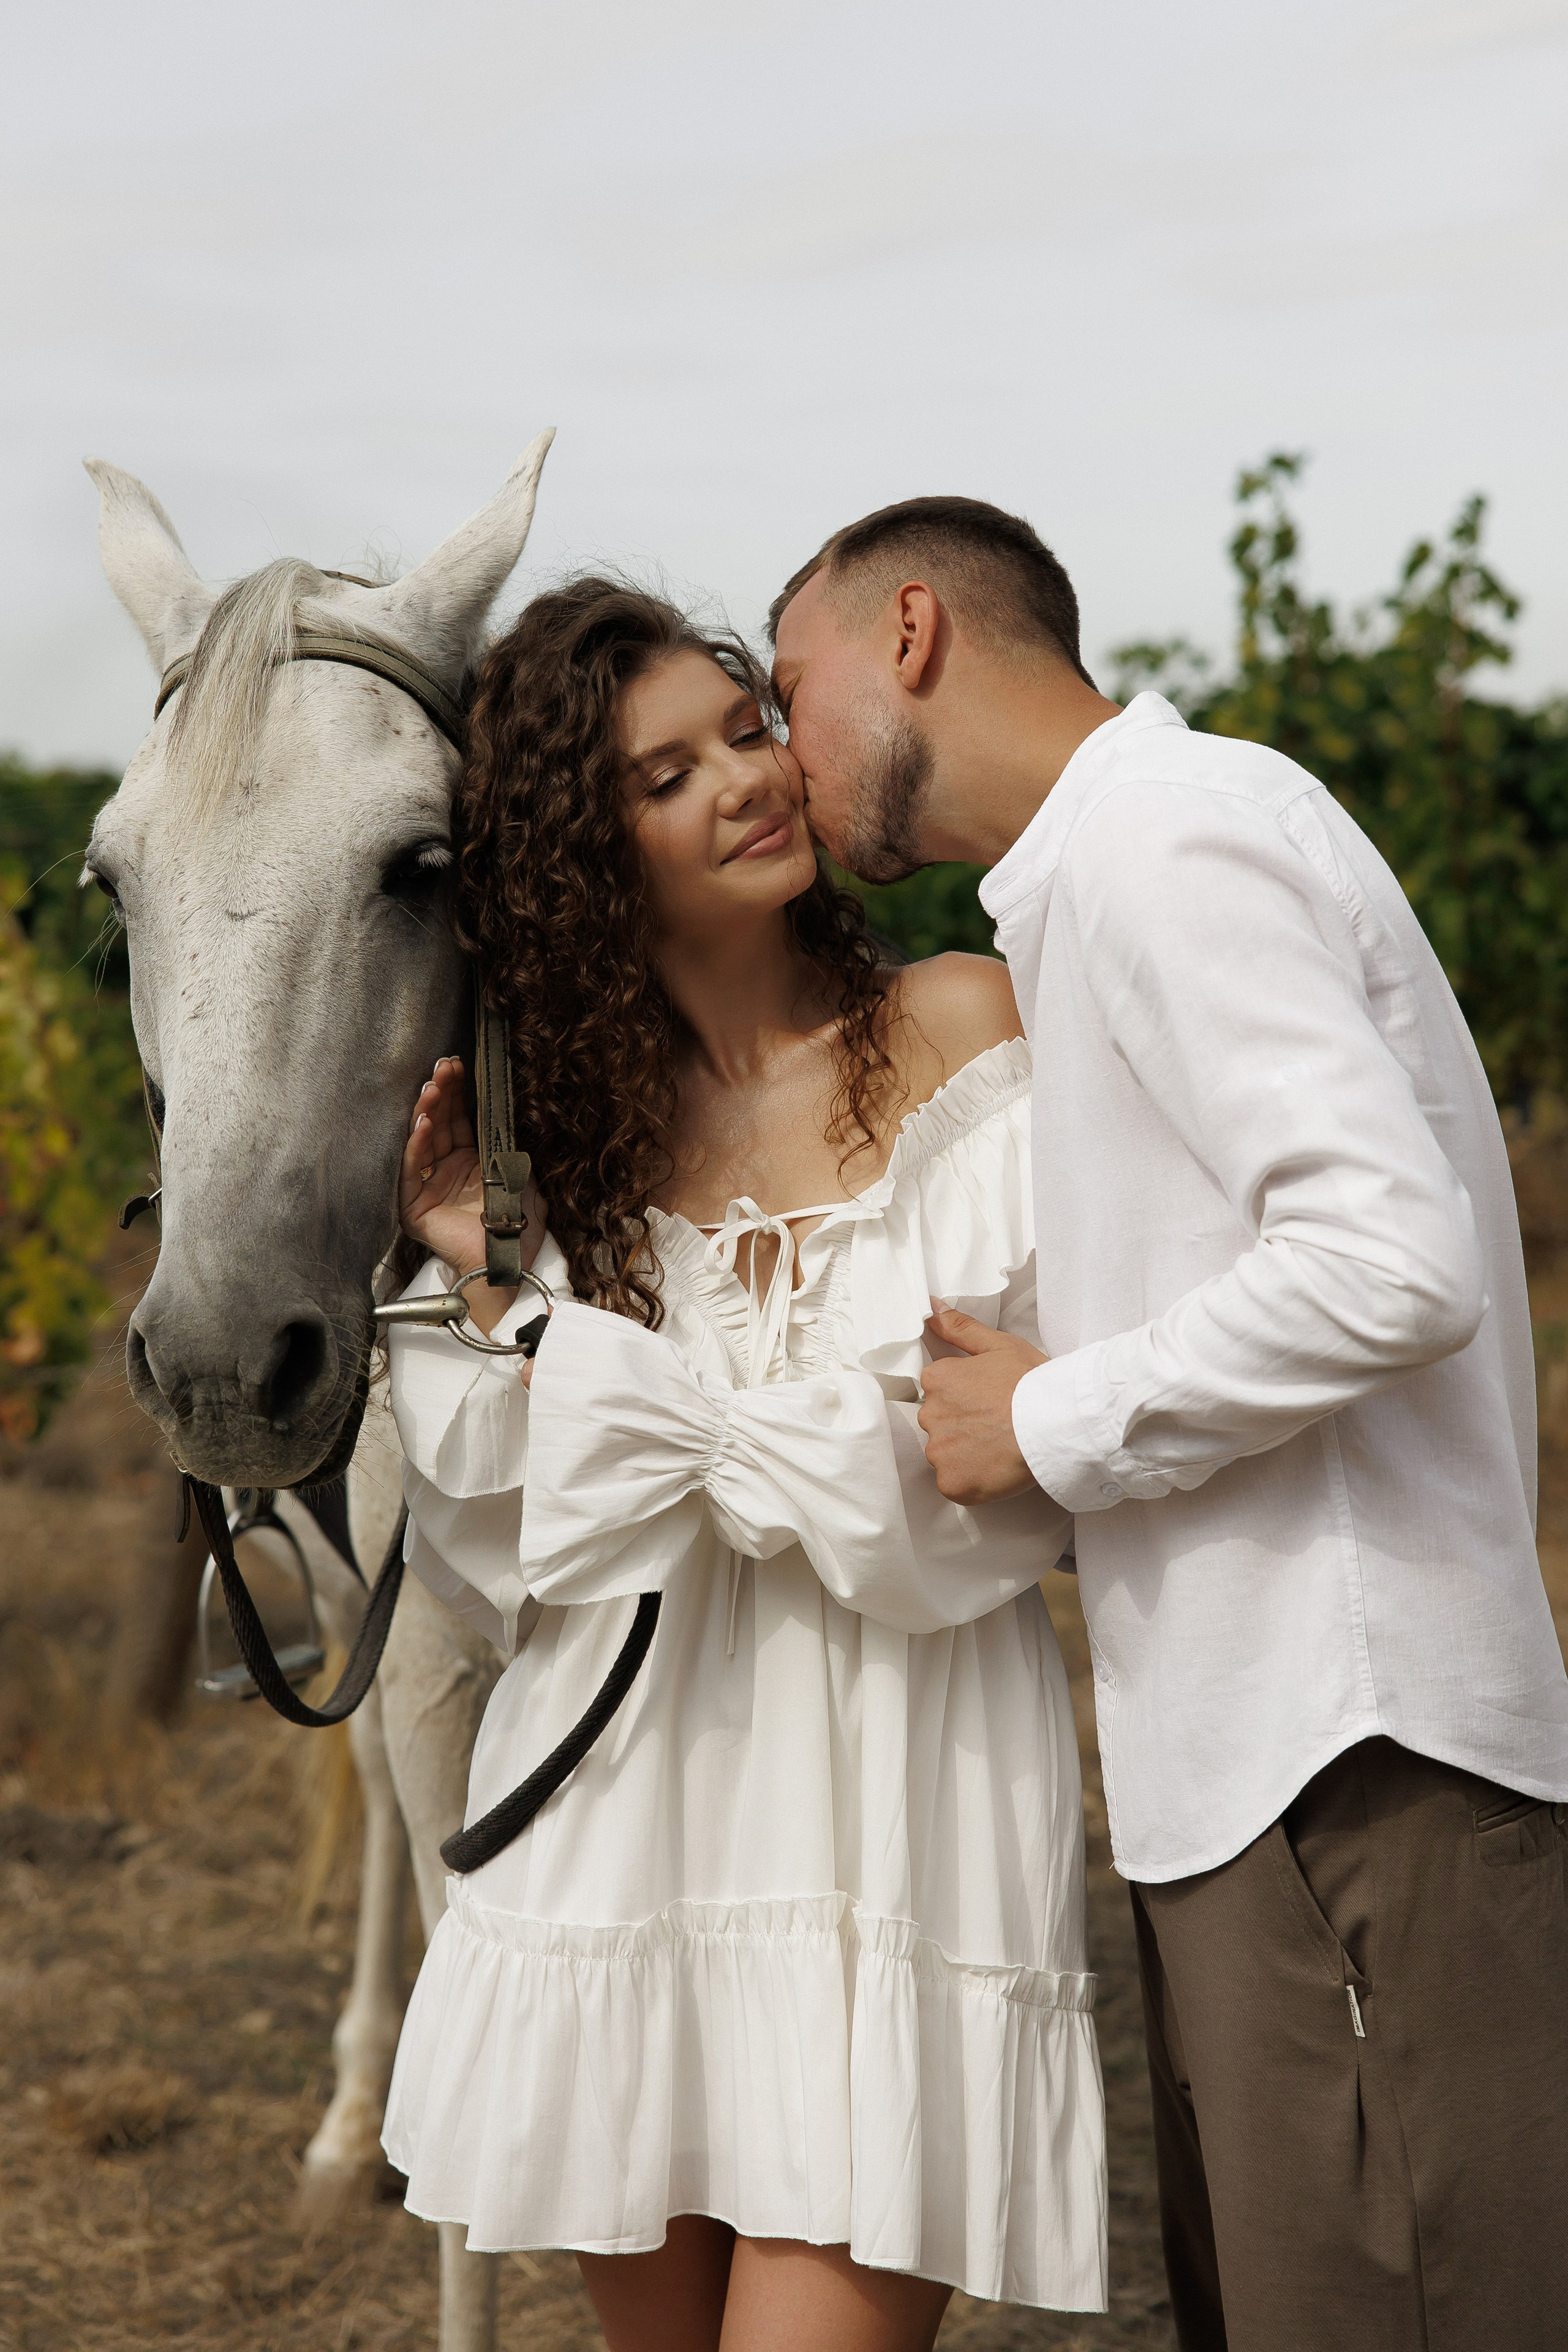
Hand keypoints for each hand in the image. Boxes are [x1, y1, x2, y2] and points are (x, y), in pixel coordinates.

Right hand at [398, 1057, 543, 1337]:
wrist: (506, 1266)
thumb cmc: (515, 1230)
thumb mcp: (521, 1180)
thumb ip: (509, 1151)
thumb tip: (508, 1119)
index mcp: (469, 1164)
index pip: (460, 1120)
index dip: (460, 1094)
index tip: (460, 1065)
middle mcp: (445, 1171)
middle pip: (439, 1124)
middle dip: (441, 1093)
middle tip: (444, 1066)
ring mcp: (428, 1187)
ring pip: (422, 1141)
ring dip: (427, 1111)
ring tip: (433, 1086)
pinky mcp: (414, 1206)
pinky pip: (411, 1170)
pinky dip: (415, 1145)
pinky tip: (423, 1122)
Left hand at [917, 1307, 1046, 1503]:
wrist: (1056, 1422)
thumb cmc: (1033, 1381)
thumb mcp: (998, 1344)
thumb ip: (960, 1327)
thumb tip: (931, 1307)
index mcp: (937, 1380)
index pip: (939, 1392)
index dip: (967, 1399)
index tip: (990, 1402)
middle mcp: (930, 1415)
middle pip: (940, 1424)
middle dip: (963, 1427)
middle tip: (998, 1426)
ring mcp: (939, 1451)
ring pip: (946, 1455)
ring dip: (967, 1455)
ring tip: (1000, 1448)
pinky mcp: (951, 1483)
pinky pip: (954, 1484)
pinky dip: (972, 1481)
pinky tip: (996, 1469)